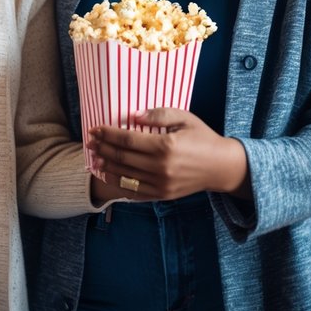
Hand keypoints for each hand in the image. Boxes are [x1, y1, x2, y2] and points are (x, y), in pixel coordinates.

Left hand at [87, 108, 248, 200]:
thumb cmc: (203, 138)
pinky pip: (134, 192)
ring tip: (94, 157)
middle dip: (102, 148)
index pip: (127, 140)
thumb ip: (159, 114)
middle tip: (89, 141)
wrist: (221, 167)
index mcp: (165, 146)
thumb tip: (133, 116)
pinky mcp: (163, 195)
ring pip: (125, 176)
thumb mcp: (185, 118)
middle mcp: (161, 167)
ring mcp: (161, 184)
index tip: (94, 128)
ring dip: (106, 166)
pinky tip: (109, 175)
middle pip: (122, 158)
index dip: (107, 134)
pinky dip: (118, 184)